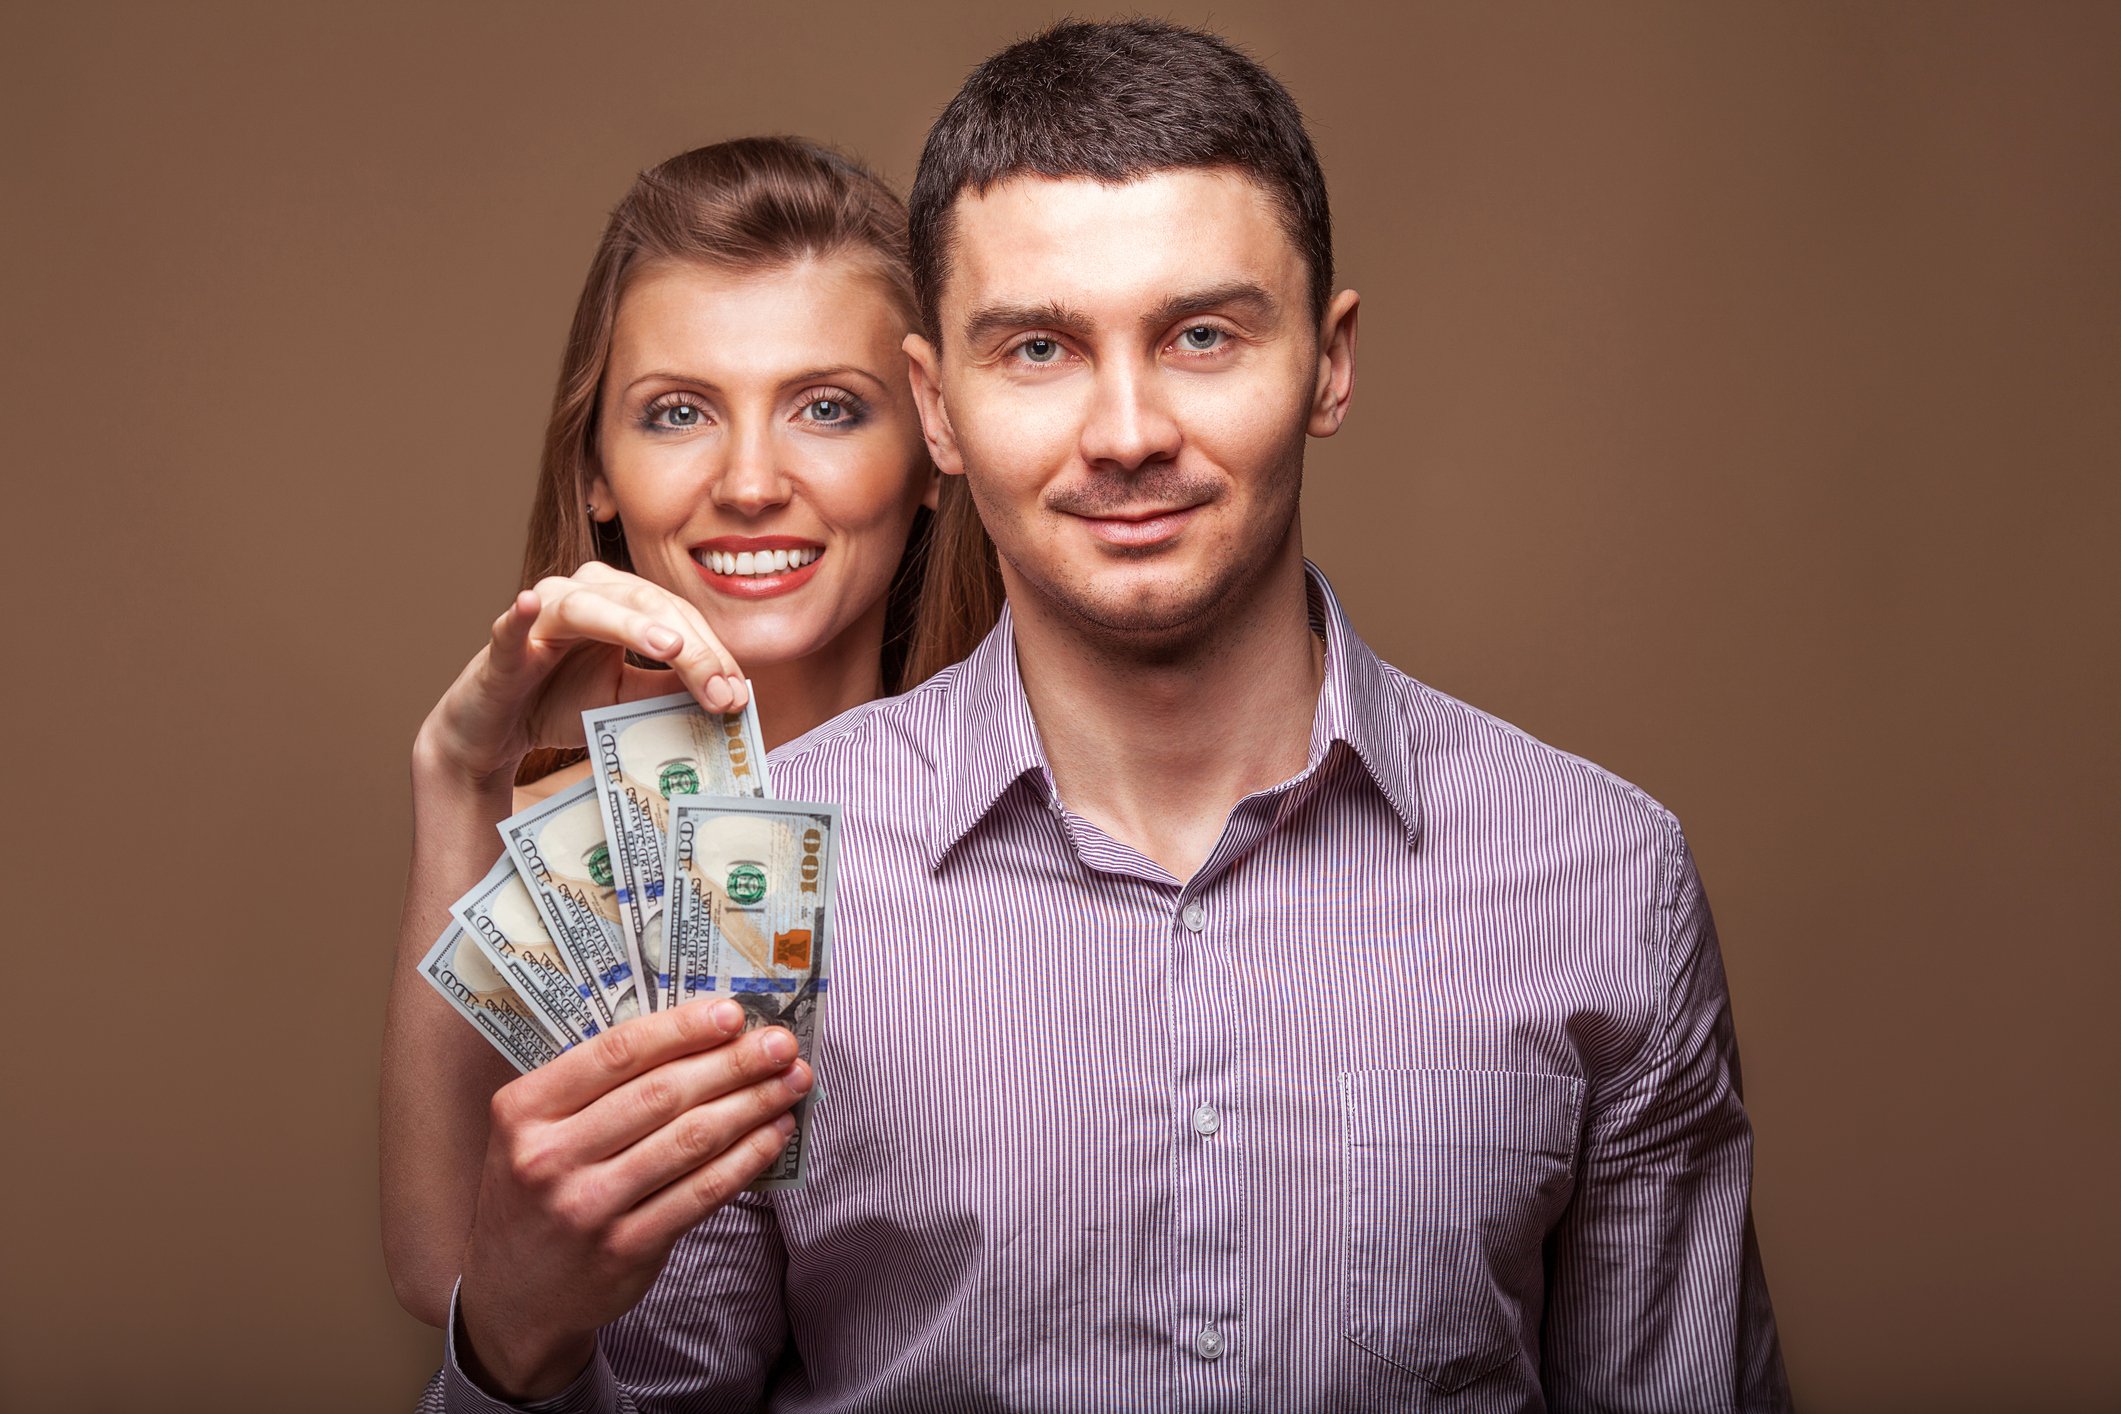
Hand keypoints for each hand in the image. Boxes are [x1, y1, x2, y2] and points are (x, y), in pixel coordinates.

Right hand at [417, 561, 747, 786]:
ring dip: (632, 626)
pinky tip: (529, 604)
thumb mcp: (628, 698)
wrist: (500, 729)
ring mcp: (541, 612)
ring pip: (591, 607)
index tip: (736, 694)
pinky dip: (521, 614)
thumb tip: (726, 691)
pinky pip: (512, 624)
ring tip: (669, 647)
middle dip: (690, 649)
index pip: (676, 617)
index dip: (710, 653)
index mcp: (618, 602)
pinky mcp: (503, 642)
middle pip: (647, 606)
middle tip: (719, 690)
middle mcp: (582, 594)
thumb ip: (669, 688)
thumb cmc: (562, 702)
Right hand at [455, 998, 811, 1399]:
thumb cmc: (536, 1191)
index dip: (682, 1029)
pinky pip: (701, 1192)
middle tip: (781, 1044)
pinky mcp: (625, 1250)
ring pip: (690, 1140)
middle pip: (662, 1094)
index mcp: (525, 1110)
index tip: (733, 1013)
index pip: (616, 1053)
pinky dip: (747, 1158)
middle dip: (733, 1062)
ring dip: (752, 1104)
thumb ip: (596, 1086)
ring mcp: (588, 1208)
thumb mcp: (536, 1130)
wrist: (512, 1297)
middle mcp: (550, 1158)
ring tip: (792, 1082)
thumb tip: (698, 1034)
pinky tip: (774, 1133)